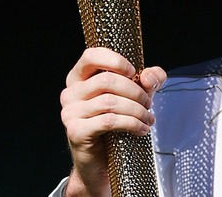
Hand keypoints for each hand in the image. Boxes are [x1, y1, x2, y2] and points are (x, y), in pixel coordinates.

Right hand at [60, 47, 165, 196]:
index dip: (114, 60)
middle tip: (148, 103)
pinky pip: (109, 121)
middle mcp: (70, 93)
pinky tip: (142, 129)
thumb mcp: (133, 98)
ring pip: (110, 102)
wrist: (101, 165)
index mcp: (78, 78)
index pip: (91, 56)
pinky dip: (131, 123)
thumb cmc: (114, 127)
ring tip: (148, 119)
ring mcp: (70, 113)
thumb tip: (150, 75)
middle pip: (106, 81)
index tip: (134, 72)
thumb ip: (146, 82)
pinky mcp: (76, 132)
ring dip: (136, 110)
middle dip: (134, 91)